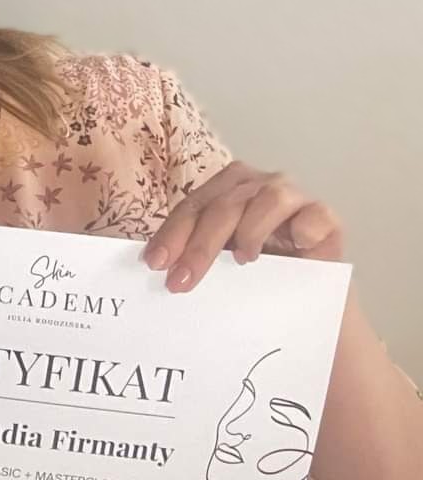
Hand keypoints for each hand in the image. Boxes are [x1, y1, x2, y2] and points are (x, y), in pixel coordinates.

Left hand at [146, 160, 345, 291]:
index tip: (155, 264)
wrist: (307, 295)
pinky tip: (295, 247)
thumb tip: (156, 266)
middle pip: (223, 206)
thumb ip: (192, 253)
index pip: (193, 206)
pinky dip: (302, 229)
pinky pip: (315, 214)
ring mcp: (294, 196)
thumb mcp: (220, 260)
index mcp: (225, 189)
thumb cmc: (259, 271)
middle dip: (199, 245)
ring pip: (268, 198)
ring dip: (250, 231)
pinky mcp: (325, 215)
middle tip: (182, 280)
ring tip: (243, 261)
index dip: (172, 234)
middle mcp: (257, 185)